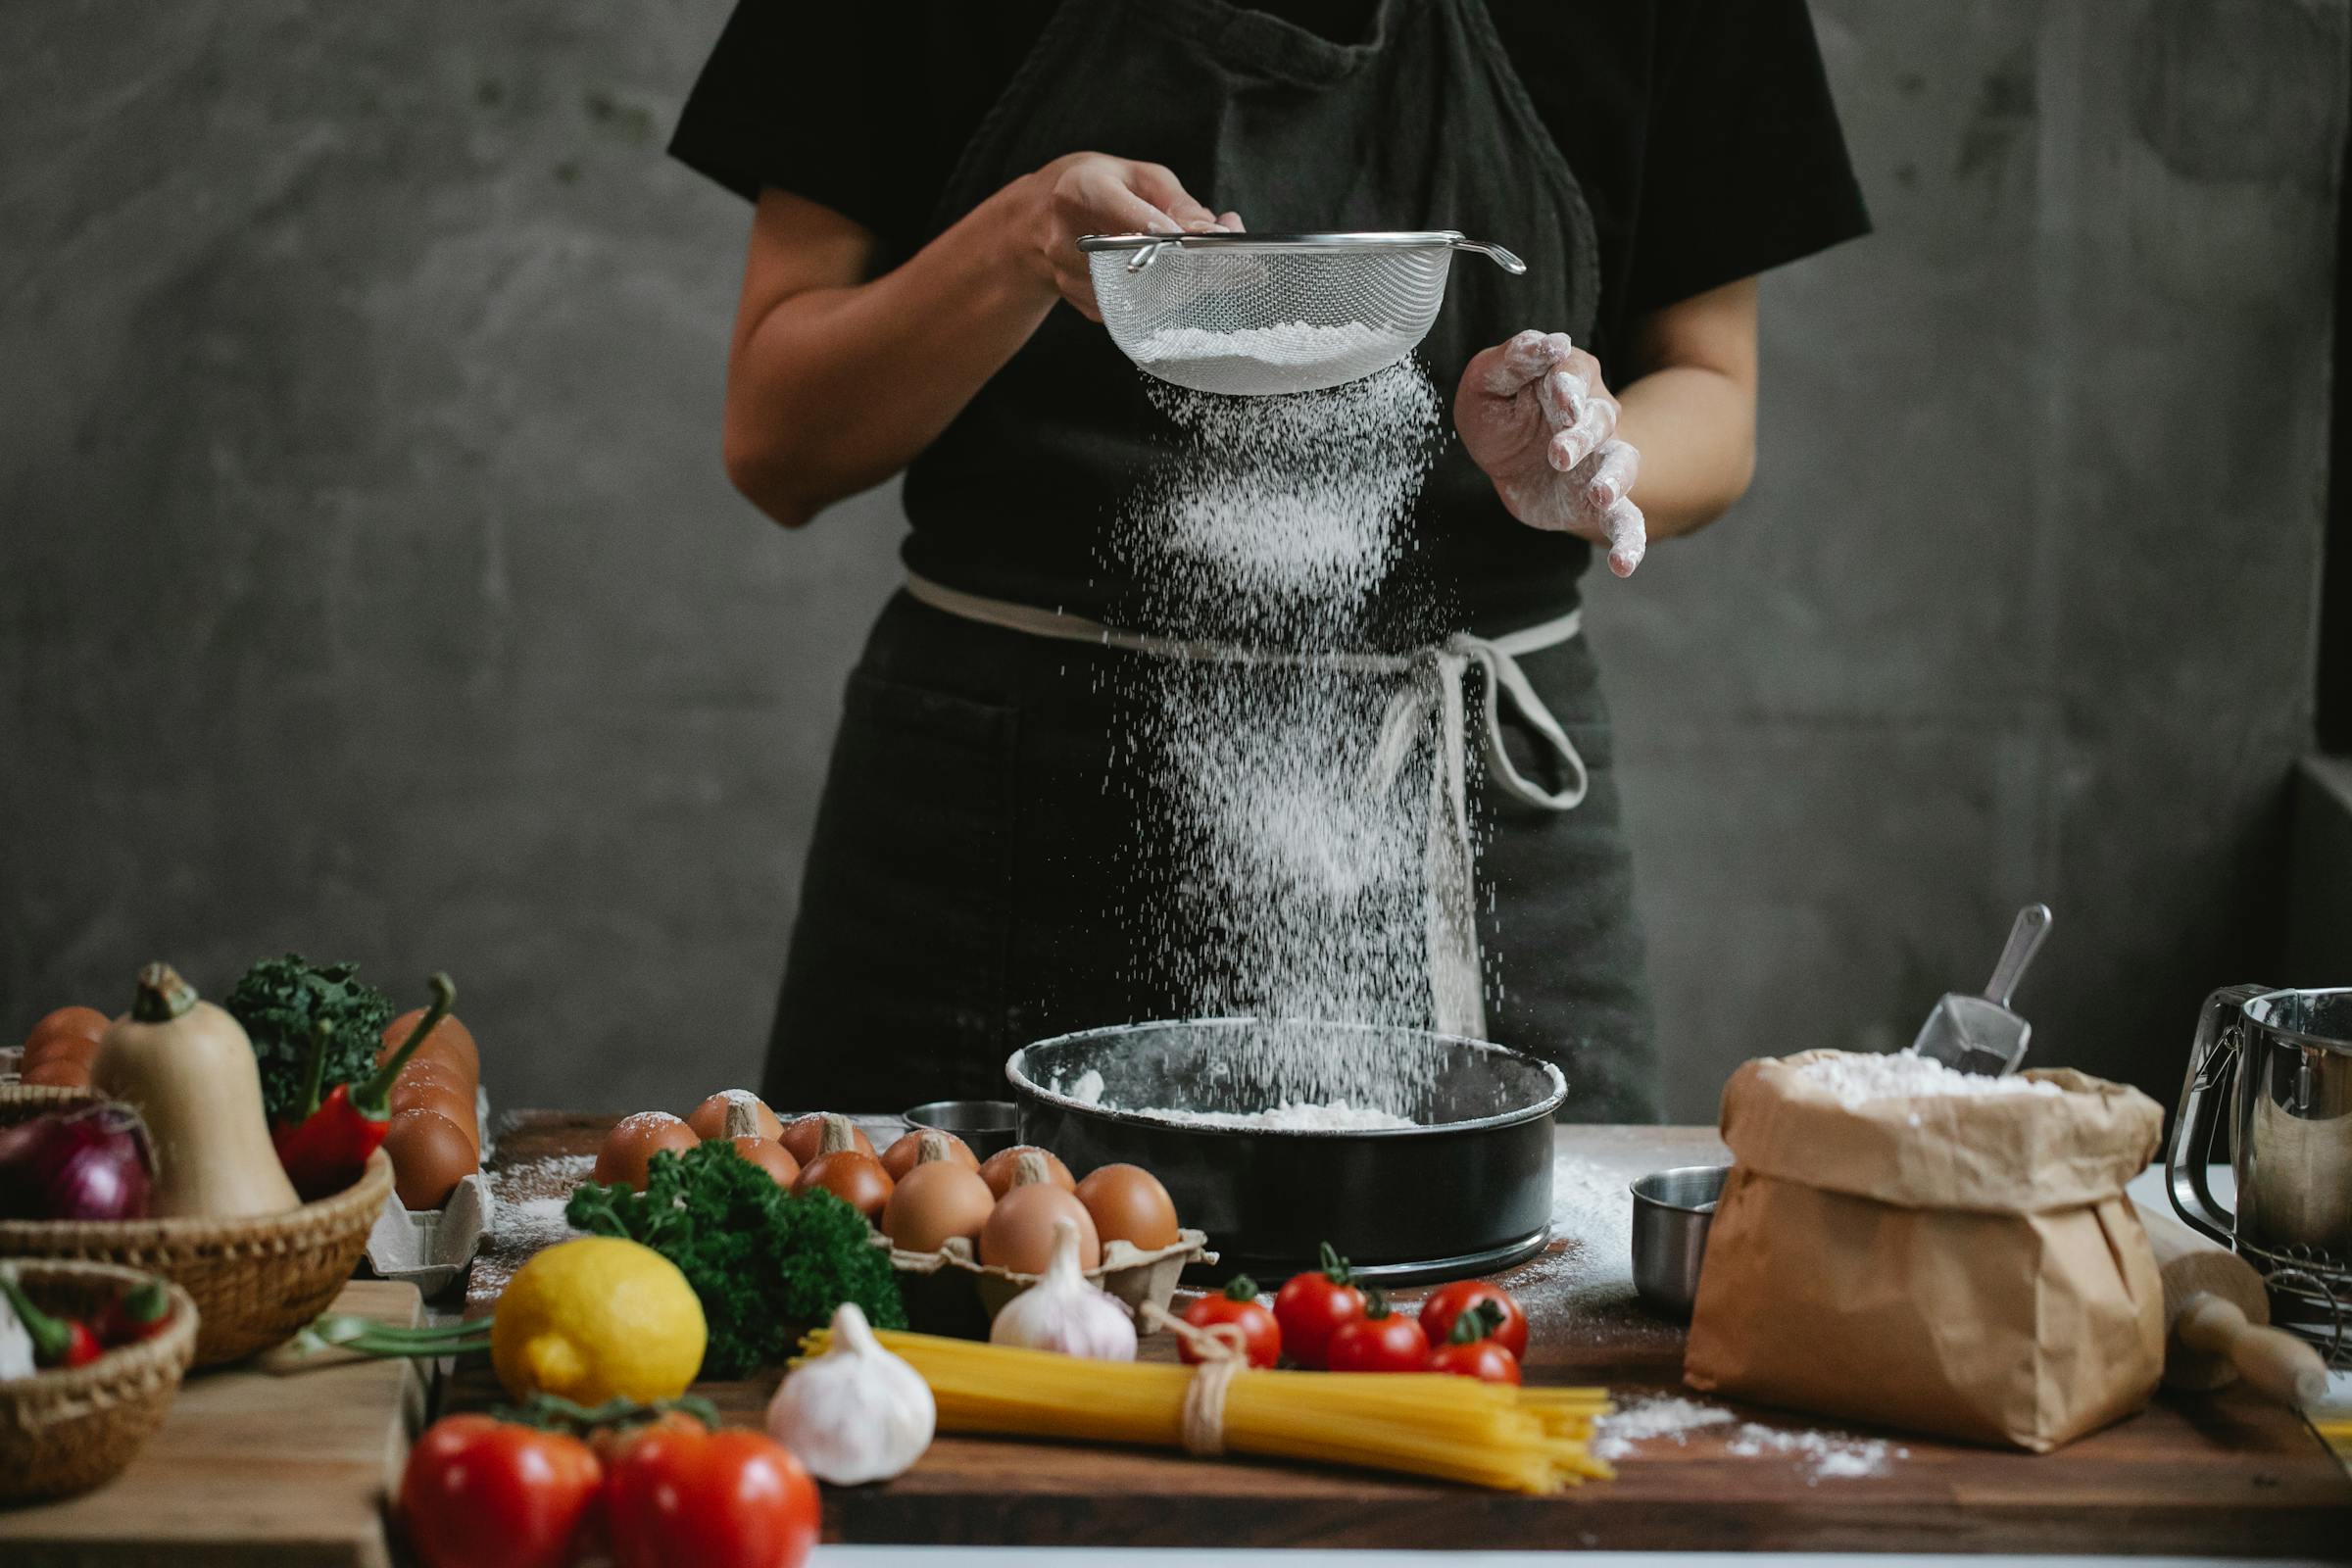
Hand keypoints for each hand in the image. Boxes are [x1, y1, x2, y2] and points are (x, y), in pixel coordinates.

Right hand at [1017, 153, 1240, 320]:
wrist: (1038, 221)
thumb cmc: (1097, 188)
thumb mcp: (1138, 176)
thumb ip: (1179, 204)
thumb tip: (1217, 233)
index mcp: (1078, 194)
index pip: (1133, 221)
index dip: (1178, 236)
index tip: (1217, 240)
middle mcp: (1068, 241)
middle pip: (1145, 265)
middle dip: (1199, 267)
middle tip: (1244, 265)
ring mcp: (1072, 280)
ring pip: (1149, 294)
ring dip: (1191, 283)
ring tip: (1214, 265)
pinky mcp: (1087, 306)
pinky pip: (1140, 307)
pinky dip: (1170, 295)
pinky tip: (1180, 277)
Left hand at [1455, 330, 1645, 576]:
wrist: (1504, 458)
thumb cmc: (1498, 410)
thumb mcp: (1488, 381)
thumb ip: (1514, 359)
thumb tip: (1552, 342)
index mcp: (1567, 379)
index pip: (1572, 375)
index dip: (1567, 386)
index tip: (1559, 394)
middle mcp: (1593, 417)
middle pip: (1598, 419)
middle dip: (1581, 435)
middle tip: (1558, 453)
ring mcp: (1601, 460)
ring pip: (1622, 463)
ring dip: (1614, 478)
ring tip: (1601, 494)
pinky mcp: (1599, 500)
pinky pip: (1625, 519)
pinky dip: (1629, 541)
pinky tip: (1624, 564)